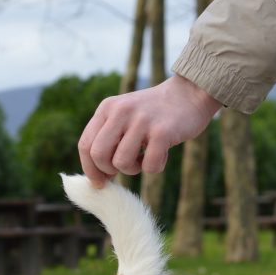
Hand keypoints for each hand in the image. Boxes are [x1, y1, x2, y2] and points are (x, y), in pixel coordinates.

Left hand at [78, 75, 221, 185]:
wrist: (190, 93)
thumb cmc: (153, 114)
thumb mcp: (123, 118)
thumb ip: (107, 140)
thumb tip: (96, 179)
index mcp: (107, 108)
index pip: (85, 145)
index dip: (90, 169)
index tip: (100, 181)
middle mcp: (121, 111)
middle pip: (98, 155)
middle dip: (108, 171)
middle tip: (124, 167)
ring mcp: (142, 120)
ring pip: (121, 163)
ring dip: (133, 169)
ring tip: (144, 157)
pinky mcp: (163, 131)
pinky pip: (149, 166)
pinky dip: (155, 167)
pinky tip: (161, 154)